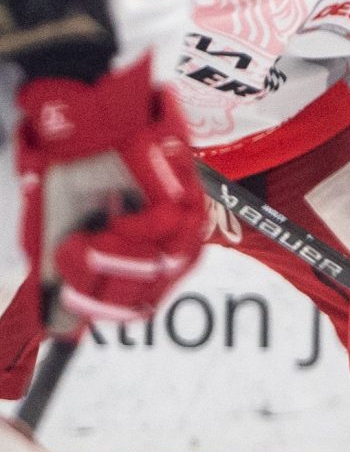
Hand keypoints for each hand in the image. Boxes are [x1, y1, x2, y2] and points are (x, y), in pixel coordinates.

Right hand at [18, 67, 205, 324]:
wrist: (80, 121)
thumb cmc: (70, 171)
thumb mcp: (59, 232)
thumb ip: (63, 280)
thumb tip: (60, 330)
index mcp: (144, 255)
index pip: (137, 308)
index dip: (103, 309)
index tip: (73, 298)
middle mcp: (169, 244)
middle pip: (145, 301)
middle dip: (99, 285)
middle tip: (75, 253)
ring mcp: (182, 225)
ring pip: (155, 271)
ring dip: (111, 257)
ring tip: (91, 231)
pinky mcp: (187, 202)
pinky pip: (161, 238)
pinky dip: (130, 232)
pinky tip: (117, 212)